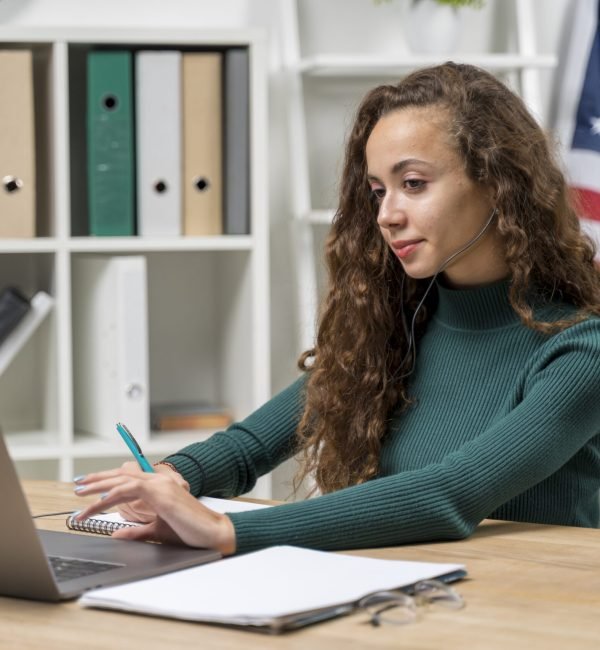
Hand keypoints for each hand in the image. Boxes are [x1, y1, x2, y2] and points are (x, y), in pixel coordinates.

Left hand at [73, 467, 235, 554]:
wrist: (212, 532)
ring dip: (99, 487)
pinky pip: (130, 489)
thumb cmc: (190, 530)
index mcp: (159, 486)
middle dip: (97, 480)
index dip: (107, 480)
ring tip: (81, 495)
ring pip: (122, 479)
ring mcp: (160, 484)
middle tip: (78, 486)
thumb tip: (117, 533)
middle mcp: (159, 480)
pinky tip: (99, 503)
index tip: (89, 487)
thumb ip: (137, 530)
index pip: (127, 478)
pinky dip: (112, 495)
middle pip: (121, 474)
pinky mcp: (160, 493)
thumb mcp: (157, 530)